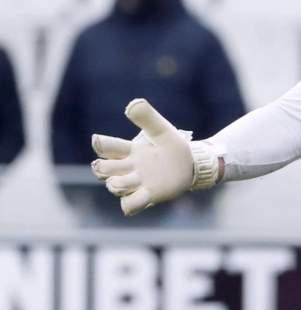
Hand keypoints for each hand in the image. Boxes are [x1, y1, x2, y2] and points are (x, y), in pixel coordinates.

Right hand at [91, 99, 197, 215]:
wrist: (192, 165)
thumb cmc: (174, 147)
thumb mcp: (163, 130)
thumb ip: (148, 118)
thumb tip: (133, 104)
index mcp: (130, 151)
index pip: (105, 147)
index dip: (100, 144)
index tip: (98, 140)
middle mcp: (129, 168)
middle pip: (102, 170)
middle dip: (103, 169)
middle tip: (119, 165)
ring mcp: (137, 183)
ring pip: (114, 187)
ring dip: (118, 184)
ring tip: (133, 179)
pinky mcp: (148, 196)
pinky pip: (129, 205)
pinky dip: (130, 204)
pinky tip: (143, 194)